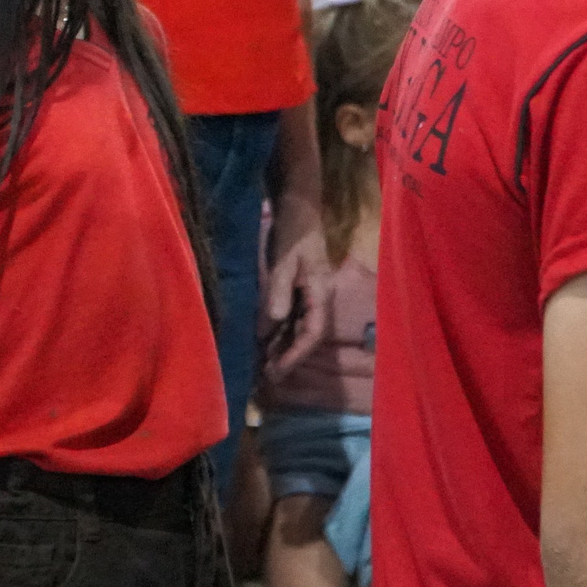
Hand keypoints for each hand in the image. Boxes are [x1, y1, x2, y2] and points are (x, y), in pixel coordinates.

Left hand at [262, 203, 332, 373]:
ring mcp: (310, 295)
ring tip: (264, 367)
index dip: (296, 354)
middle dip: (290, 357)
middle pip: (307, 336)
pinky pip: (292, 318)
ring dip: (284, 347)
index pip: (313, 333)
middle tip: (268, 377)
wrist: (299, 209)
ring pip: (299, 329)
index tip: (279, 370)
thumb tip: (273, 322)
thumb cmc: (294, 232)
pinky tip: (265, 343)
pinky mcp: (299, 291)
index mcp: (321, 292)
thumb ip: (279, 290)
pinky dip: (280, 333)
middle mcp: (319, 298)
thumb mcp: (284, 260)